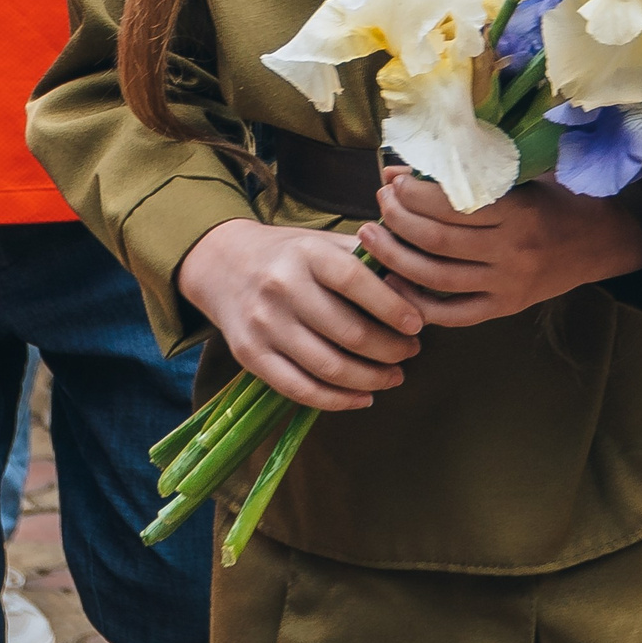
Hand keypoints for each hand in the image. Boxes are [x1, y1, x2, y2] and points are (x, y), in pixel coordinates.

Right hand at [175, 217, 421, 411]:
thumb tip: (417, 289)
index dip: (392, 307)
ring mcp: (264, 324)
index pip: (356, 281)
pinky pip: (299, 389)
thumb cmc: (291, 254)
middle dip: (390, 349)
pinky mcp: (250, 356)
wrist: (223, 264)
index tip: (418, 325)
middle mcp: (282, 287)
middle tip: (411, 352)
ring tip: (394, 376)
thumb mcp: (325, 242)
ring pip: (328, 367)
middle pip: (348, 332)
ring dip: (370, 379)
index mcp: (307, 253)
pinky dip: (337, 401)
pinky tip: (362, 397)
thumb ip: (368, 260)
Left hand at [360, 170, 641, 325]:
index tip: (393, 182)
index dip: (413, 194)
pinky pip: (452, 314)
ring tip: (371, 238)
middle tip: (378, 205)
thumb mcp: (519, 175)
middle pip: (437, 241)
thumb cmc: (554, 199)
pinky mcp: (504, 308)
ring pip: (437, 278)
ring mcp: (507, 284)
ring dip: (395, 258)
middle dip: (397, 221)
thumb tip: (400, 170)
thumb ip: (467, 173)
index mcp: (516, 210)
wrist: (598, 241)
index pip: (451, 205)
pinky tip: (395, 283)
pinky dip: (418, 303)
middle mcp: (511, 250)